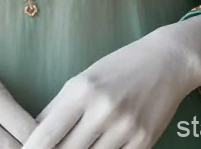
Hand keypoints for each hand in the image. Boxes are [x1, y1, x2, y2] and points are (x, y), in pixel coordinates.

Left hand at [20, 16, 200, 148]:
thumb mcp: (84, 79)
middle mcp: (102, 110)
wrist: (166, 61)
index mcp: (81, 90)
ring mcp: (124, 129)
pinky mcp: (144, 143)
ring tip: (73, 148)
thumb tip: (33, 134)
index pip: (46, 133)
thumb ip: (59, 108)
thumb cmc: (118, 68)